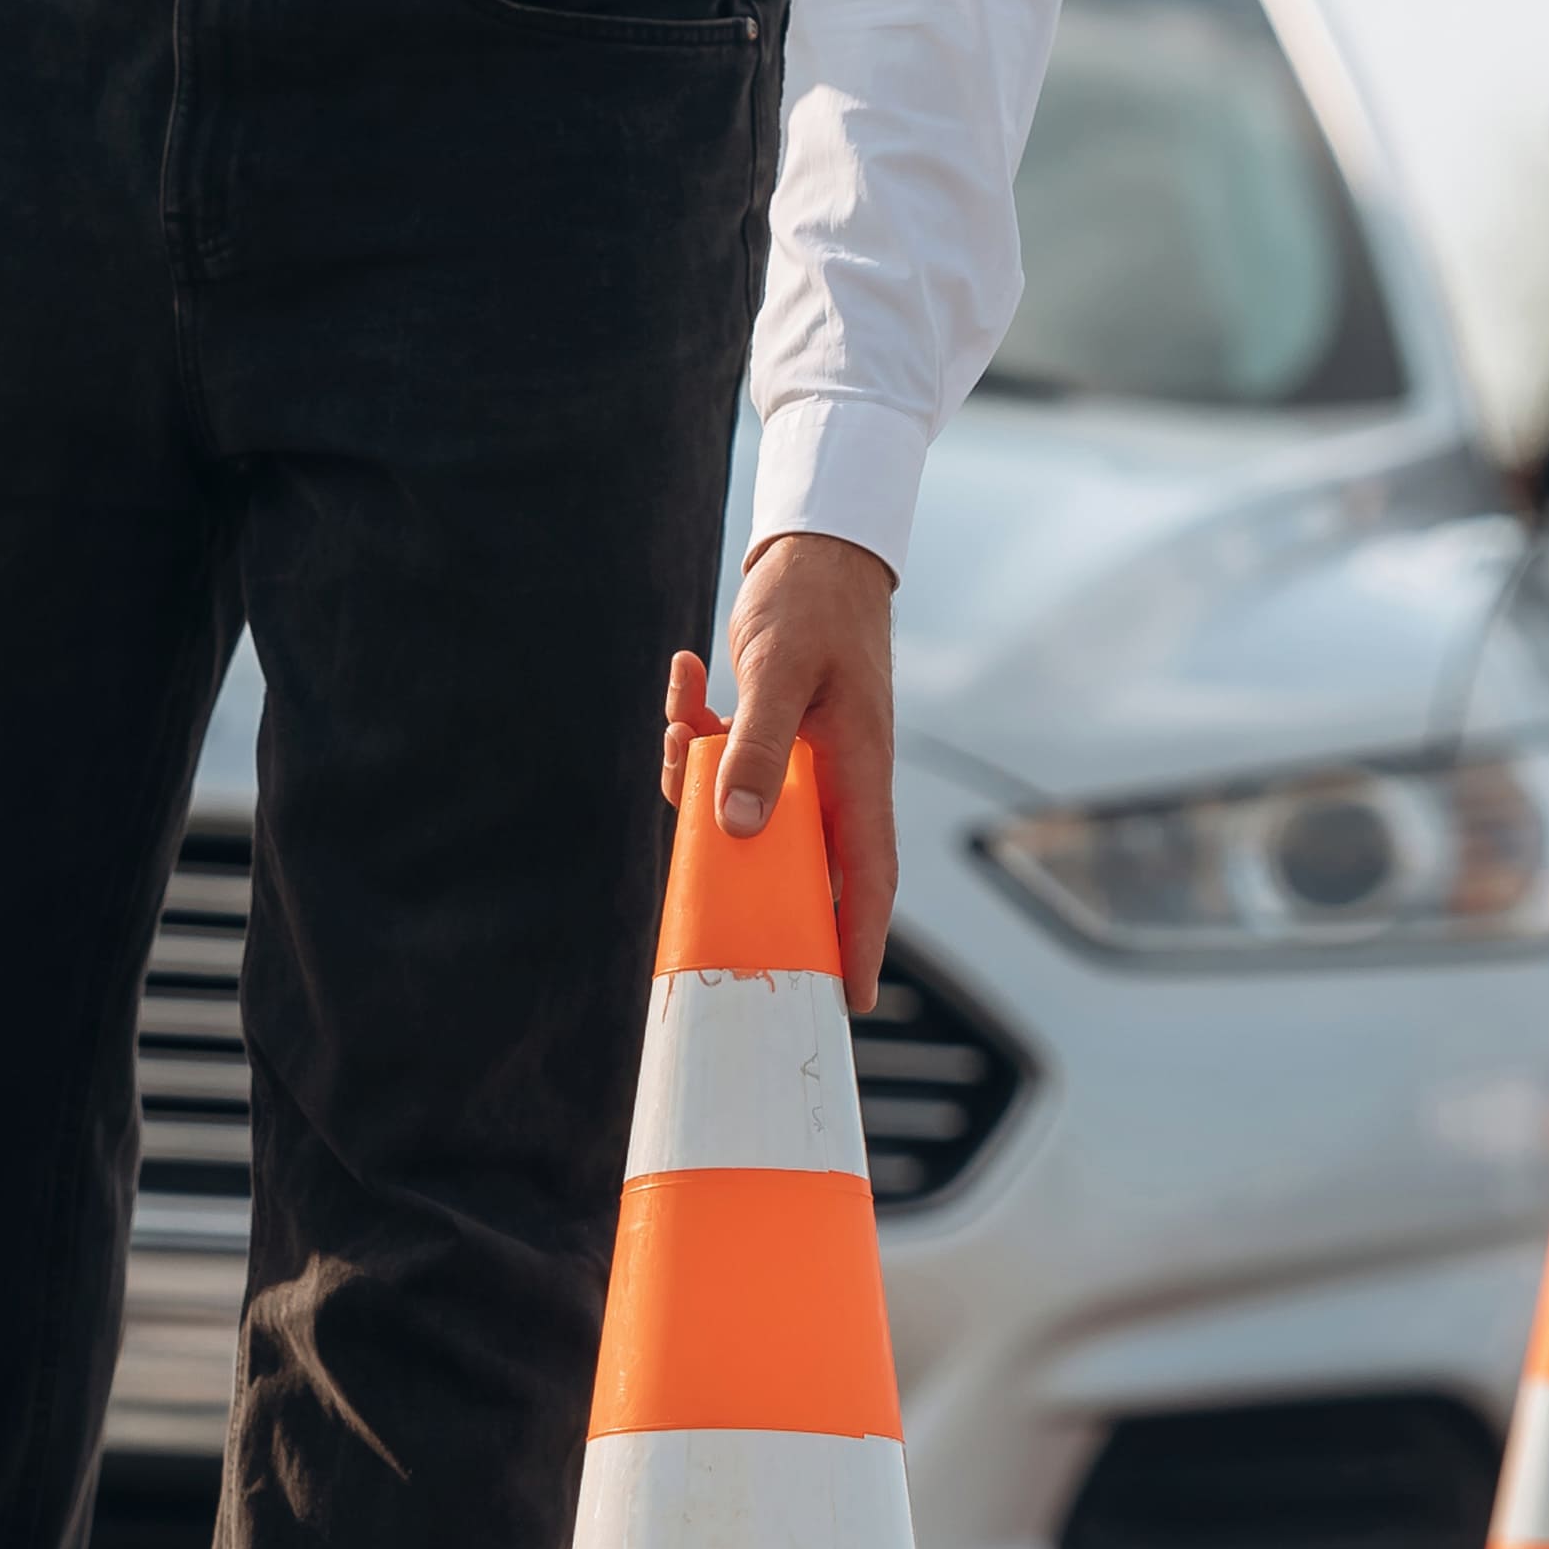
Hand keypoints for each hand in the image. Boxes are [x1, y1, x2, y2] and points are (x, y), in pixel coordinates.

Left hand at [662, 533, 899, 1010]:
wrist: (815, 550)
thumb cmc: (812, 605)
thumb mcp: (779, 674)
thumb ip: (755, 747)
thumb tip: (737, 830)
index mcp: (858, 770)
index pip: (869, 874)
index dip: (862, 941)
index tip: (850, 998)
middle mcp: (834, 776)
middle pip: (802, 860)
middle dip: (753, 881)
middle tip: (715, 913)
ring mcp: (800, 759)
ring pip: (744, 808)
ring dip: (697, 775)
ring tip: (679, 720)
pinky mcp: (769, 735)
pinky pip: (723, 762)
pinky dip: (692, 735)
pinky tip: (682, 678)